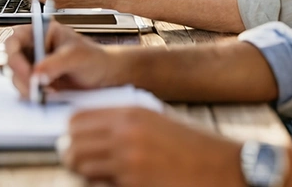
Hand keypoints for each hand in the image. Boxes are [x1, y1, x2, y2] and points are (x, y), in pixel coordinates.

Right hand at [5, 21, 118, 98]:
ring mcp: (35, 65)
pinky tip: (48, 95)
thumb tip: (36, 72)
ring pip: (17, 77)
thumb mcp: (77, 56)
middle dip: (21, 75)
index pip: (15, 38)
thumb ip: (57, 63)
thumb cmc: (94, 58)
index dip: (14, 54)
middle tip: (34, 87)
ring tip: (46, 92)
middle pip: (12, 60)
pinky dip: (32, 95)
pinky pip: (25, 89)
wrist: (103, 75)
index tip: (24, 70)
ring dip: (26, 87)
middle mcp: (35, 48)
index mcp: (42, 32)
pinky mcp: (37, 82)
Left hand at [62, 107, 240, 186]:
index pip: (77, 118)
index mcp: (132, 112)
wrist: (221, 166)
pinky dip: (98, 186)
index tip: (72, 139)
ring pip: (80, 168)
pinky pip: (97, 186)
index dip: (71, 131)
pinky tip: (112, 183)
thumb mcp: (158, 121)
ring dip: (82, 172)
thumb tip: (90, 130)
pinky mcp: (132, 184)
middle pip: (73, 144)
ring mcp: (128, 161)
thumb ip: (125, 122)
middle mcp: (126, 133)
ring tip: (96, 173)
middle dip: (71, 154)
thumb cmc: (191, 145)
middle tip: (77, 161)